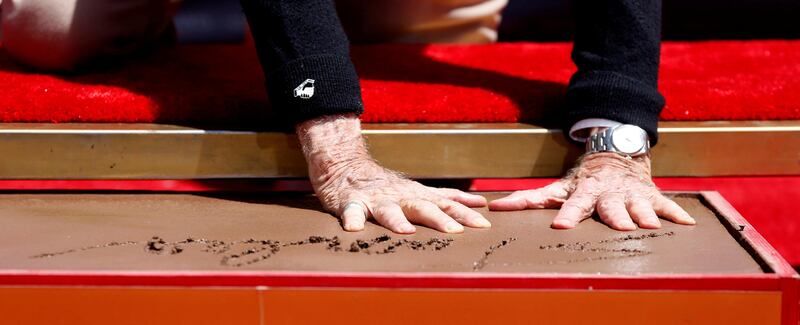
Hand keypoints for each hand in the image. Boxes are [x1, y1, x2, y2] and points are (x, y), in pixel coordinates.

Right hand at [297, 114, 489, 233]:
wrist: (346, 166)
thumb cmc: (387, 186)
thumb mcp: (420, 190)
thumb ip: (447, 198)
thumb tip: (480, 202)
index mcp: (417, 196)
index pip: (446, 204)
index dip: (465, 214)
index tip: (484, 224)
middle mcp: (400, 197)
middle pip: (422, 207)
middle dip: (439, 219)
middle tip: (455, 231)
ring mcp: (375, 200)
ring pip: (388, 210)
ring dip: (397, 220)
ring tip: (406, 231)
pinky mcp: (350, 203)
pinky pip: (351, 211)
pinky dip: (352, 219)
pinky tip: (353, 229)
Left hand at [489, 152, 695, 230]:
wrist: (617, 152)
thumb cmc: (583, 179)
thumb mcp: (557, 187)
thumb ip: (529, 199)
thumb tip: (496, 206)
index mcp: (584, 192)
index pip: (573, 204)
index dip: (567, 214)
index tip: (560, 226)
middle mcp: (608, 193)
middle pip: (610, 206)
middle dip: (615, 216)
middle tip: (620, 227)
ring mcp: (631, 194)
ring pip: (638, 206)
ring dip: (645, 215)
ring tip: (651, 227)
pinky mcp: (650, 195)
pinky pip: (666, 205)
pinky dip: (676, 214)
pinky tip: (687, 225)